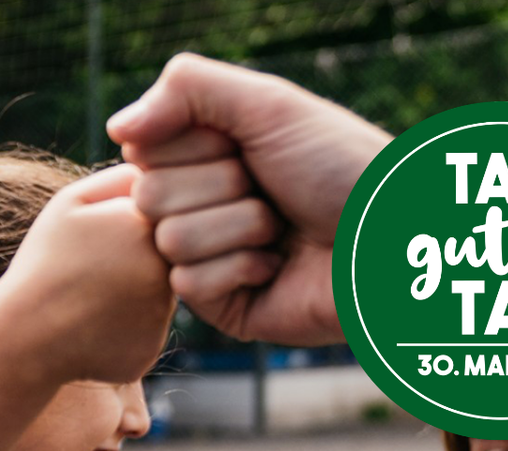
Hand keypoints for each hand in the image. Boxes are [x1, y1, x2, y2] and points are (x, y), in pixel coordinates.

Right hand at [0, 163, 174, 384]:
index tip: (93, 243)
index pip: (158, 217)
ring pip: (158, 295)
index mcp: (145, 226)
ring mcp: (160, 314)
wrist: (23, 335)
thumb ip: (120, 180)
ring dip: (131, 296)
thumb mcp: (70, 204)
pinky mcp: (152, 347)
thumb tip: (158, 176)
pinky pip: (146, 331)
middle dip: (134, 262)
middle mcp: (164, 268)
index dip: (122, 228)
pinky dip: (123, 330)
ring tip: (87, 302)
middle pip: (166, 257)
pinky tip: (91, 328)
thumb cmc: (44, 263)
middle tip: (90, 275)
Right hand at [109, 53, 390, 346]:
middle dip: (219, 189)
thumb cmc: (340, 167)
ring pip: (168, 241)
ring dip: (236, 229)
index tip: (246, 147)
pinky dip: (239, 270)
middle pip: (149, 196)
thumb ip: (186, 88)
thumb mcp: (267, 104)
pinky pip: (188, 286)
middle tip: (269, 191)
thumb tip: (117, 127)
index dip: (196, 147)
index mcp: (207, 154)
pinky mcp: (221, 305)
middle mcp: (201, 203)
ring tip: (280, 231)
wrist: (389, 238)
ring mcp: (208, 256)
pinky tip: (276, 267)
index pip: (145, 149)